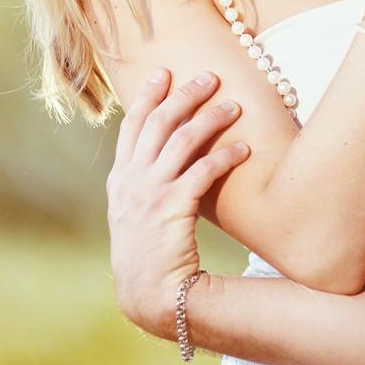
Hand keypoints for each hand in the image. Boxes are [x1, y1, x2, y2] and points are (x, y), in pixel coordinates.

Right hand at [106, 68, 249, 339]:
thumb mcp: (134, 211)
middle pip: (158, 124)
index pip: (131, 125)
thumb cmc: (148, 252)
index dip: (148, 96)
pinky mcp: (171, 210)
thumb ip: (143, 180)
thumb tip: (166, 149)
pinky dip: (224, 156)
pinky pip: (201, 173)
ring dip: (210, 119)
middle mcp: (131, 181)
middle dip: (184, 95)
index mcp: (120, 178)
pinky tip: (244, 148)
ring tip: (235, 106)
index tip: (163, 71)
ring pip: (181, 142)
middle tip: (210, 76)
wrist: (147, 293)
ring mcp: (149, 195)